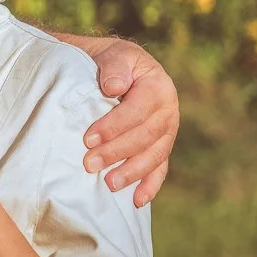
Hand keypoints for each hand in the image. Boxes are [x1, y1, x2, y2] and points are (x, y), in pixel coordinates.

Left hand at [83, 40, 178, 207]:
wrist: (119, 68)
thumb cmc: (114, 62)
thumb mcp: (114, 55)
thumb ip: (114, 67)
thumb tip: (113, 88)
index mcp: (158, 87)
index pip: (137, 111)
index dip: (113, 126)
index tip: (88, 138)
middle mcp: (168, 111)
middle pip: (145, 136)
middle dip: (117, 152)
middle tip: (89, 164)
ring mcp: (167, 131)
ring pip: (155, 155)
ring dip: (132, 172)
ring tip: (109, 184)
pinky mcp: (161, 145)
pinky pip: (160, 168)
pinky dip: (150, 185)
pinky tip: (137, 200)